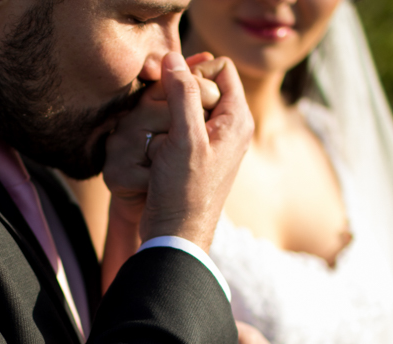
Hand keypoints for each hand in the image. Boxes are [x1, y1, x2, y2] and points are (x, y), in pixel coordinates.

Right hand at [102, 52, 252, 251]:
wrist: (175, 236)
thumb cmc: (185, 192)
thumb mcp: (185, 139)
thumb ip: (182, 94)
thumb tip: (171, 58)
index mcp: (237, 119)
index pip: (219, 68)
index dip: (193, 74)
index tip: (175, 97)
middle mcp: (227, 128)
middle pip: (196, 87)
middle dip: (173, 101)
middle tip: (165, 129)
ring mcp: (209, 143)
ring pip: (178, 109)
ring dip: (160, 122)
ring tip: (160, 151)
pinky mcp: (191, 157)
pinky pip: (170, 131)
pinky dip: (158, 139)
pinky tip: (155, 160)